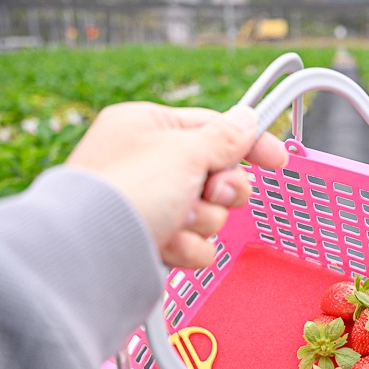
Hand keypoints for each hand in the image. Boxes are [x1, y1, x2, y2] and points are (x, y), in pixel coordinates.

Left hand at [66, 102, 287, 267]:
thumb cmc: (131, 188)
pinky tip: (165, 245)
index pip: (212, 127)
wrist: (90, 251)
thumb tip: (247, 117)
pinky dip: (185, 247)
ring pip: (207, 213)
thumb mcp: (185, 151)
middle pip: (215, 174)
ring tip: (175, 223)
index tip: (278, 161)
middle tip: (211, 194)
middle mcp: (146, 163)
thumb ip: (224, 138)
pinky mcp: (150, 241)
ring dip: (201, 221)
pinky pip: (192, 243)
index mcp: (148, 127)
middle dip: (221, 190)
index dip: (248, 144)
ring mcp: (147, 204)